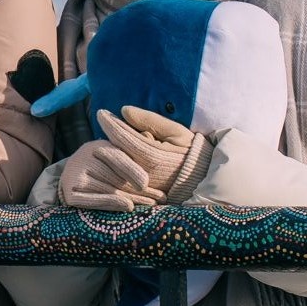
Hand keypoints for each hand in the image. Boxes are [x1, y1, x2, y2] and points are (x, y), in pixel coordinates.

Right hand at [59, 140, 161, 211]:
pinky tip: (128, 206)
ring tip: (152, 204)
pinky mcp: (69, 193)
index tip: (146, 182)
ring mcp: (74, 175)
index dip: (132, 170)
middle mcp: (83, 157)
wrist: (75, 181)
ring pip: (108, 189)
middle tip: (161, 198)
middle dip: (140, 189)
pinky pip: (91, 200)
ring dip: (133, 198)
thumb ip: (132, 147)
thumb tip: (148, 137)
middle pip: (115, 177)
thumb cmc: (106, 168)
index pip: (115, 157)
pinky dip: (110, 203)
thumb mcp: (118, 154)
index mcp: (98, 146)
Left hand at [99, 106, 214, 204]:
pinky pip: (120, 179)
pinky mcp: (140, 195)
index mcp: (152, 156)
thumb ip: (150, 121)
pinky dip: (114, 168)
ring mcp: (139, 187)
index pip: (124, 137)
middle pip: (115, 152)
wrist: (204, 181)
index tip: (101, 113)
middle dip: (106, 139)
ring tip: (104, 142)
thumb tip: (124, 110)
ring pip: (115, 167)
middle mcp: (142, 173)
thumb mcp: (176, 132)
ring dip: (108, 153)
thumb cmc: (191, 153)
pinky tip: (111, 158)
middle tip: (102, 127)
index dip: (111, 124)